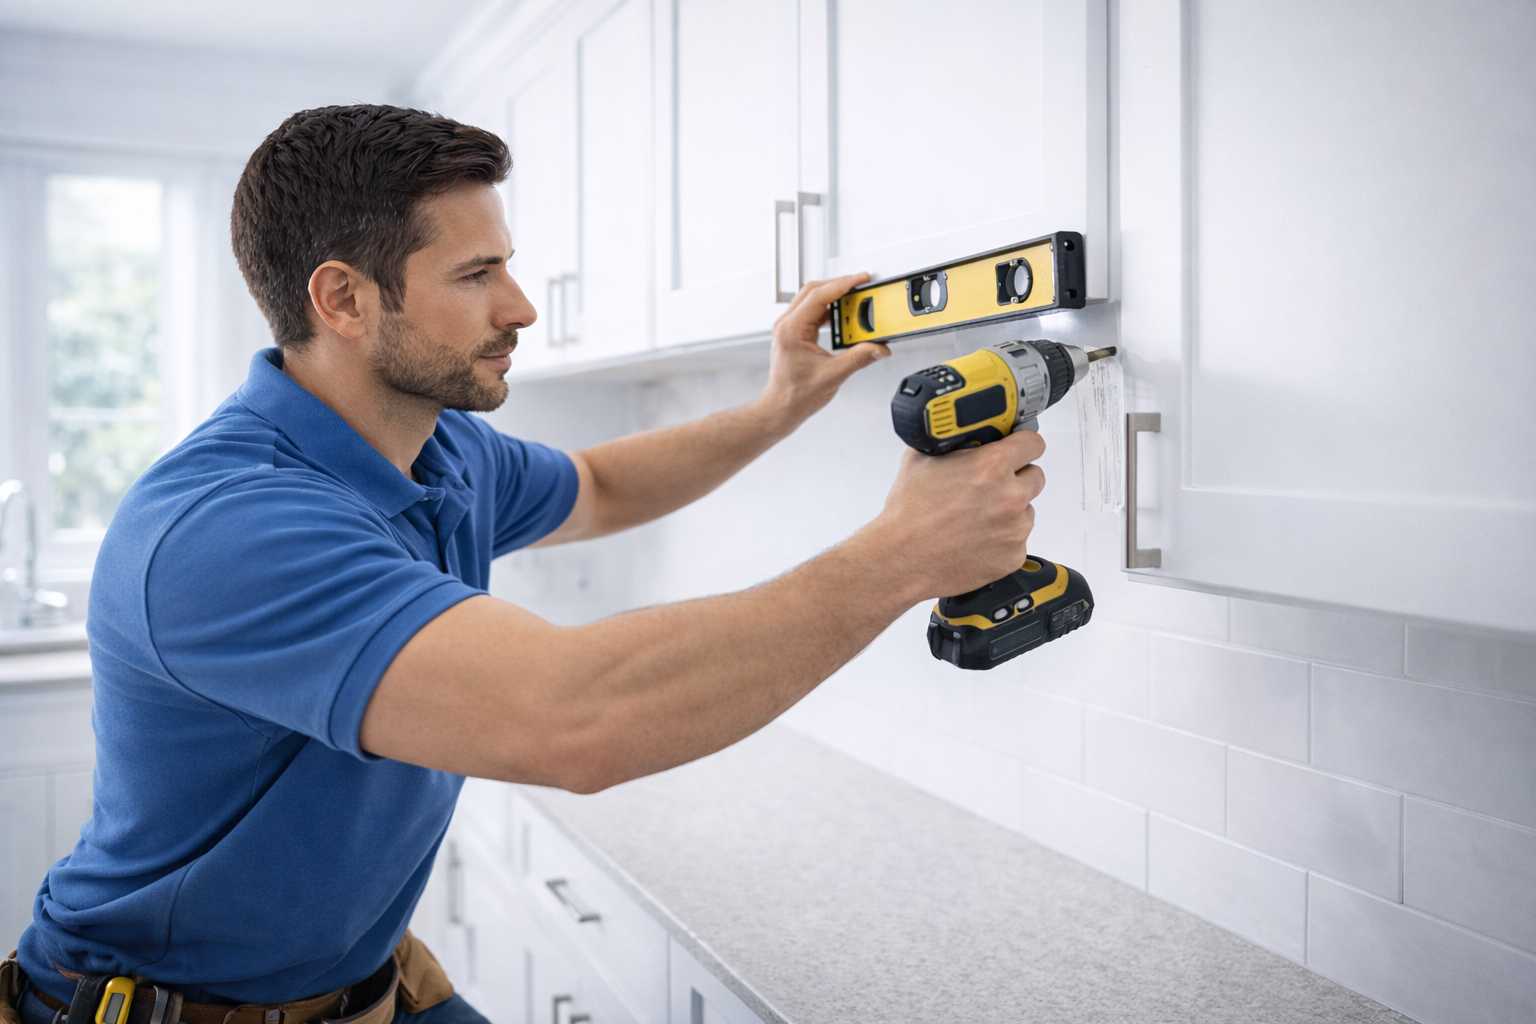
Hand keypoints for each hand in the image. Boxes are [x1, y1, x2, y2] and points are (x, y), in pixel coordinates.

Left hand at [759, 273, 888, 424]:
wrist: (781, 408)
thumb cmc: (795, 395)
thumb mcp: (832, 376)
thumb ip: (858, 359)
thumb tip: (878, 348)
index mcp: (791, 330)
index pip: (819, 296)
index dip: (843, 284)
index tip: (860, 279)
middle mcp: (787, 325)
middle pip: (814, 291)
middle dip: (839, 284)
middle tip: (861, 284)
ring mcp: (789, 328)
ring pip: (812, 298)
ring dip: (834, 295)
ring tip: (855, 298)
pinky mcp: (794, 333)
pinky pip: (812, 311)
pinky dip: (829, 308)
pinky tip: (843, 315)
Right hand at [870, 431, 1047, 599]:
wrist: (900, 559)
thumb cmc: (908, 515)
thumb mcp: (921, 459)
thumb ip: (952, 442)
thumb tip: (962, 435)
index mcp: (991, 466)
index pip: (1033, 443)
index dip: (1024, 444)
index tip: (1019, 449)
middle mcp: (1009, 497)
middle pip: (1035, 477)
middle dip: (1016, 478)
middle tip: (990, 487)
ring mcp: (1014, 529)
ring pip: (1026, 511)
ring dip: (1009, 511)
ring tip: (976, 518)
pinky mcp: (1013, 556)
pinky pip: (1017, 540)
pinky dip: (1002, 539)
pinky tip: (976, 539)